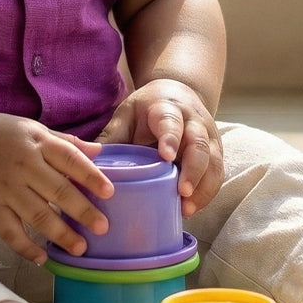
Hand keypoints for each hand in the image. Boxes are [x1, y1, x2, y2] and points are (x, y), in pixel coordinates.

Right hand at [0, 112, 113, 263]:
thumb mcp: (35, 130)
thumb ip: (66, 143)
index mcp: (38, 143)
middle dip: (81, 211)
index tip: (109, 193)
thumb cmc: (5, 135)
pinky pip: (9, 232)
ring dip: (60, 234)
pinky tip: (42, 258)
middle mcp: (23, 165)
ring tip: (80, 247)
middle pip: (57, 190)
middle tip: (102, 228)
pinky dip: (25, 247)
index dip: (90, 176)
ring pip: (36, 215)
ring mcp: (5, 187)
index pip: (69, 159)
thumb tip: (100, 151)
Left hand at [97, 80, 222, 217]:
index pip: (172, 122)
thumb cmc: (147, 109)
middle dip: (194, 169)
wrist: (178, 93)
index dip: (170, 138)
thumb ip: (113, 137)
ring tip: (187, 209)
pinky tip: (192, 209)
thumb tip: (86, 165)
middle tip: (183, 192)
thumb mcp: (127, 114)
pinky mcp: (216, 153)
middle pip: (200, 144)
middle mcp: (194, 122)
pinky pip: (217, 175)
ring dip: (203, 187)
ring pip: (214, 162)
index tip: (165, 155)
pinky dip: (207, 193)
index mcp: (168, 109)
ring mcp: (209, 138)